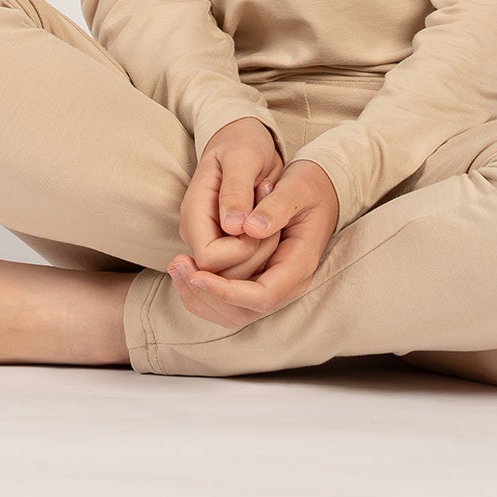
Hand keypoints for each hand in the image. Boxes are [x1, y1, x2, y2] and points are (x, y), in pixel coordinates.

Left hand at [165, 157, 338, 327]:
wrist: (320, 186)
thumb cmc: (311, 185)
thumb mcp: (298, 187)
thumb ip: (276, 207)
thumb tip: (250, 229)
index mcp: (298, 263)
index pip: (261, 296)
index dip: (226, 291)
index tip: (197, 273)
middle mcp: (284, 281)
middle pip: (242, 312)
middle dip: (206, 296)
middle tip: (177, 265)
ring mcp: (270, 281)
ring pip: (231, 311)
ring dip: (200, 296)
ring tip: (176, 266)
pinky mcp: (256, 275)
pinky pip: (228, 298)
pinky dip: (204, 290)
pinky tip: (185, 267)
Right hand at [177, 117, 284, 281]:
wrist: (245, 139)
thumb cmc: (242, 142)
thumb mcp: (243, 157)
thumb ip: (236, 190)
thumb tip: (232, 227)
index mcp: (194, 210)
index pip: (208, 258)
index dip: (240, 252)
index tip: (261, 226)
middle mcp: (197, 230)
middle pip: (220, 274)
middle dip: (255, 256)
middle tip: (273, 221)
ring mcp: (209, 238)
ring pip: (234, 275)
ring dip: (262, 256)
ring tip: (272, 219)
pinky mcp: (225, 243)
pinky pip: (243, 267)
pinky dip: (263, 256)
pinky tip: (272, 228)